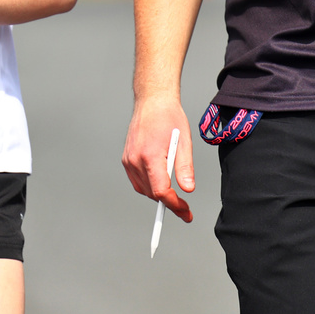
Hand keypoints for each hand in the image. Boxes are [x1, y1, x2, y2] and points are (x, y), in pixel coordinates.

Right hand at [122, 98, 194, 222]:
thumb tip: (188, 189)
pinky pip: (137, 181)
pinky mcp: (126, 159)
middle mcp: (135, 160)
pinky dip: (149, 186)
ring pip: (143, 189)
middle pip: (152, 193)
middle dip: (169, 203)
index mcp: (150, 156)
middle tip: (185, 209)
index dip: (175, 205)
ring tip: (174, 194)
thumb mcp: (184, 141)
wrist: (152, 101)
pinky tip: (160, 182)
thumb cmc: (169, 117)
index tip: (186, 212)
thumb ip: (185, 168)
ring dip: (158, 195)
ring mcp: (128, 160)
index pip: (161, 191)